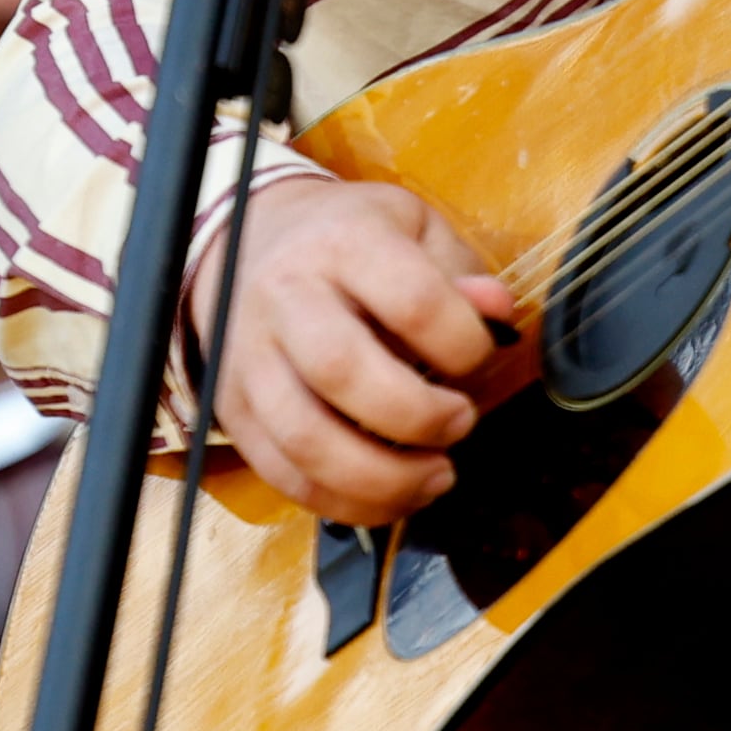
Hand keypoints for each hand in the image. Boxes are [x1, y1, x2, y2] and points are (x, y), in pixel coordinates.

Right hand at [191, 172, 512, 524]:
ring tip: (437, 476)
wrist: (245, 244)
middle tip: (462, 422)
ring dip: (382, 477)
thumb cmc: (347, 241)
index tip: (482, 357)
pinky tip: (391, 497)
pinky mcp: (233, 410)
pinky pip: (282, 474)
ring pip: (306, 438)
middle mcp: (287, 299)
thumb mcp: (413, 228)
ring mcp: (252, 359)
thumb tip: (496, 315)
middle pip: (345, 372)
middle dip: (419, 417)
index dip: (464, 345)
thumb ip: (460, 272)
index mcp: (345, 245)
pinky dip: (343, 502)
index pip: (412, 302)